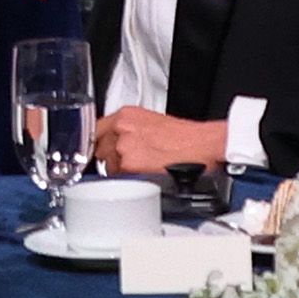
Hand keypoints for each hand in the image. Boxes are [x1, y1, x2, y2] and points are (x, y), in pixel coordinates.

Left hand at [97, 107, 230, 180]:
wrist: (202, 145)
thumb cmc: (185, 136)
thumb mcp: (150, 122)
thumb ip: (128, 130)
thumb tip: (116, 143)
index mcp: (125, 116)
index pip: (95, 130)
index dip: (97, 144)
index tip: (99, 152)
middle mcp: (121, 129)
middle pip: (99, 149)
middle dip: (110, 159)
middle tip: (128, 165)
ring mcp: (124, 148)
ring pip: (108, 167)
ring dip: (119, 172)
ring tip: (140, 173)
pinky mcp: (130, 166)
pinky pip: (119, 179)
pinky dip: (128, 182)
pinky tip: (143, 179)